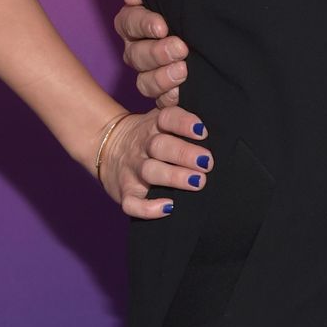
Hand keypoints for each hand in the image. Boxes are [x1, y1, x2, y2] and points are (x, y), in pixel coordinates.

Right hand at [95, 107, 213, 218]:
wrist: (107, 148)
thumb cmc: (150, 136)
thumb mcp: (160, 120)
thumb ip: (184, 120)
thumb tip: (219, 121)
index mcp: (154, 125)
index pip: (168, 117)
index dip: (184, 123)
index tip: (203, 131)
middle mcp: (142, 145)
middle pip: (160, 146)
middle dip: (184, 153)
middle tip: (207, 162)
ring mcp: (132, 169)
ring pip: (149, 172)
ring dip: (174, 177)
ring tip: (198, 182)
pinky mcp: (124, 192)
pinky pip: (132, 203)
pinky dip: (148, 208)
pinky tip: (169, 207)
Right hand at [115, 0, 189, 108]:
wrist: (217, 34)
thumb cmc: (194, 7)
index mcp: (136, 24)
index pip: (129, 22)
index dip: (143, 25)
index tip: (162, 26)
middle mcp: (138, 50)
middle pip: (136, 55)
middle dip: (158, 52)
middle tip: (180, 48)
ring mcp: (150, 73)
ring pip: (145, 82)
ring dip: (162, 78)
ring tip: (183, 70)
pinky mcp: (165, 93)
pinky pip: (161, 101)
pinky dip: (170, 98)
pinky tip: (181, 93)